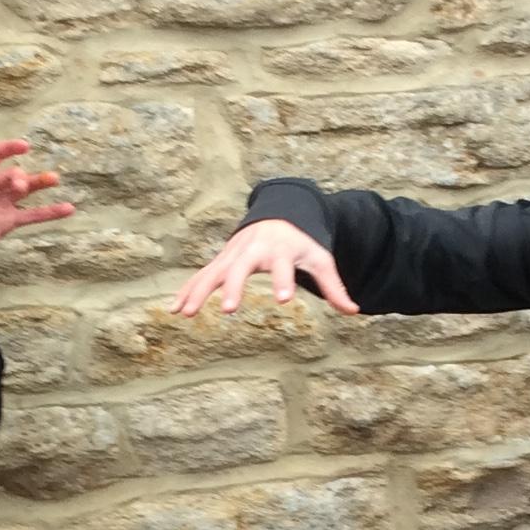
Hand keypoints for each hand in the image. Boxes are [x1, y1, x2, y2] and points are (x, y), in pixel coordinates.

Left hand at [0, 138, 73, 285]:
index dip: (9, 149)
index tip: (24, 146)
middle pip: (12, 174)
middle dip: (19, 177)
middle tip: (19, 185)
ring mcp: (0, 204)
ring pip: (26, 190)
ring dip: (40, 183)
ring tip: (55, 179)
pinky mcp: (7, 223)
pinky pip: (32, 216)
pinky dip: (50, 213)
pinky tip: (69, 209)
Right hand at [172, 221, 357, 318]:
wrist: (278, 216)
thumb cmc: (300, 243)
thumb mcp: (320, 260)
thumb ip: (333, 286)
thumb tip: (353, 311)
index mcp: (280, 251)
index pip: (283, 268)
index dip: (284, 282)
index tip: (284, 299)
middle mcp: (254, 251)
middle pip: (241, 269)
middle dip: (234, 288)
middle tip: (229, 309)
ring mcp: (234, 254)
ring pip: (213, 272)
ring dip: (199, 292)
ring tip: (187, 314)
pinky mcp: (222, 260)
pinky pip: (202, 275)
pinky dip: (189, 290)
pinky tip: (175, 308)